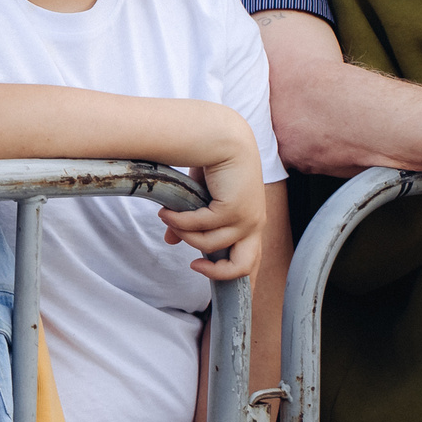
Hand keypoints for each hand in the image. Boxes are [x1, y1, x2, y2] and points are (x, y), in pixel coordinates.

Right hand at [158, 107, 265, 280]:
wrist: (224, 138)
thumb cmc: (214, 164)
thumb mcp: (203, 198)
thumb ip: (192, 220)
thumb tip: (171, 240)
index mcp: (251, 223)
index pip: (252, 260)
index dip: (239, 279)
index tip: (216, 283)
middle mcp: (254, 223)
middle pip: (244, 266)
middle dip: (217, 272)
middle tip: (194, 266)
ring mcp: (246, 218)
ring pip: (209, 243)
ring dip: (184, 233)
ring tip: (167, 218)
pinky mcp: (234, 209)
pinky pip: (201, 226)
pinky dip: (181, 222)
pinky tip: (166, 212)